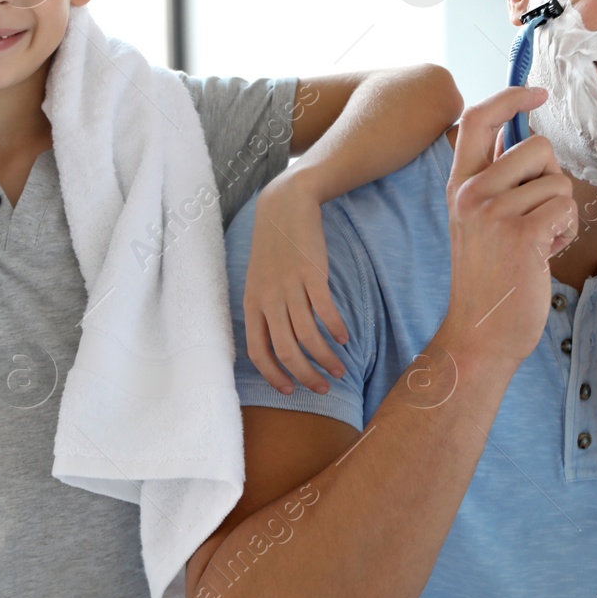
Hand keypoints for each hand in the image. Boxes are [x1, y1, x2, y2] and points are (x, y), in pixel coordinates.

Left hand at [242, 172, 349, 394]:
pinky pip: (325, 311)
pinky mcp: (311, 274)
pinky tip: (345, 338)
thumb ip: (263, 310)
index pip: (257, 352)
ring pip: (308, 337)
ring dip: (326, 359)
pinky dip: (336, 329)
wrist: (283, 207)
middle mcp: (268, 299)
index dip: (274, 375)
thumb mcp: (257, 281)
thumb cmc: (272, 249)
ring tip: (340, 369)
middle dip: (306, 376)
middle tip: (323, 388)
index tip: (291, 390)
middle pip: (286, 351)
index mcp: (251, 304)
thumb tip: (276, 347)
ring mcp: (289, 287)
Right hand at [437, 86, 577, 371]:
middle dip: (552, 179)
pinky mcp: (519, 234)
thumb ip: (494, 181)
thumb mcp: (477, 221)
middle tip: (538, 217)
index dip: (510, 97)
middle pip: (537, 147)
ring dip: (562, 211)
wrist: (480, 333)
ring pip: (557, 180)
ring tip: (540, 241)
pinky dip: (566, 232)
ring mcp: (492, 211)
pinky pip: (565, 208)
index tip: (537, 93)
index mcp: (459, 184)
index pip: (477, 118)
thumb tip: (522, 140)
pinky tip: (546, 254)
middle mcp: (470, 192)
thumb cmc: (489, 279)